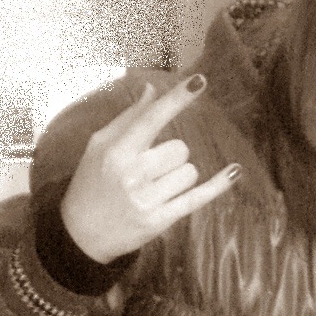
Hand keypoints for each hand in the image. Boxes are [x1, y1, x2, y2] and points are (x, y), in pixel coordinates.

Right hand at [59, 74, 239, 263]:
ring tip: (155, 188)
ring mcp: (147, 199)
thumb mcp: (99, 146)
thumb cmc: (91, 183)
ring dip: (179, 176)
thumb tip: (152, 89)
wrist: (80, 235)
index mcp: (116, 151)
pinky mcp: (159, 220)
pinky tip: (235, 171)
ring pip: (189, 172)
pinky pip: (198, 197)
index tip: (200, 81)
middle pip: (180, 148)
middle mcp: (132, 174)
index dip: (177, 99)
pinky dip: (218, 185)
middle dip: (171, 155)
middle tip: (149, 170)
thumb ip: (128, 118)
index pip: (152, 118)